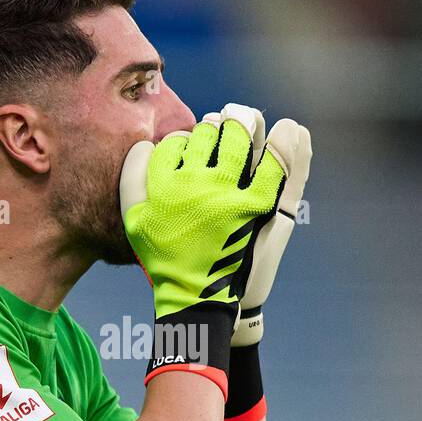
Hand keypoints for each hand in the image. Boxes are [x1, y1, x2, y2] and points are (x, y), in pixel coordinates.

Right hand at [120, 114, 283, 321]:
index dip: (185, 140)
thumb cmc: (164, 258)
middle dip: (215, 126)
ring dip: (241, 125)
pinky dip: (283, 146)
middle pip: (208, 133)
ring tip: (244, 123)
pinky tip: (290, 130)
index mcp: (162, 185)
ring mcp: (225, 194)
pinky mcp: (255, 208)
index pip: (175, 143)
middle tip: (221, 127)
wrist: (197, 297)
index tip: (191, 146)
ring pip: (236, 139)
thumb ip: (131, 178)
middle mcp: (193, 184)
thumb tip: (145, 142)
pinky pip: (272, 166)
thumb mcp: (134, 219)